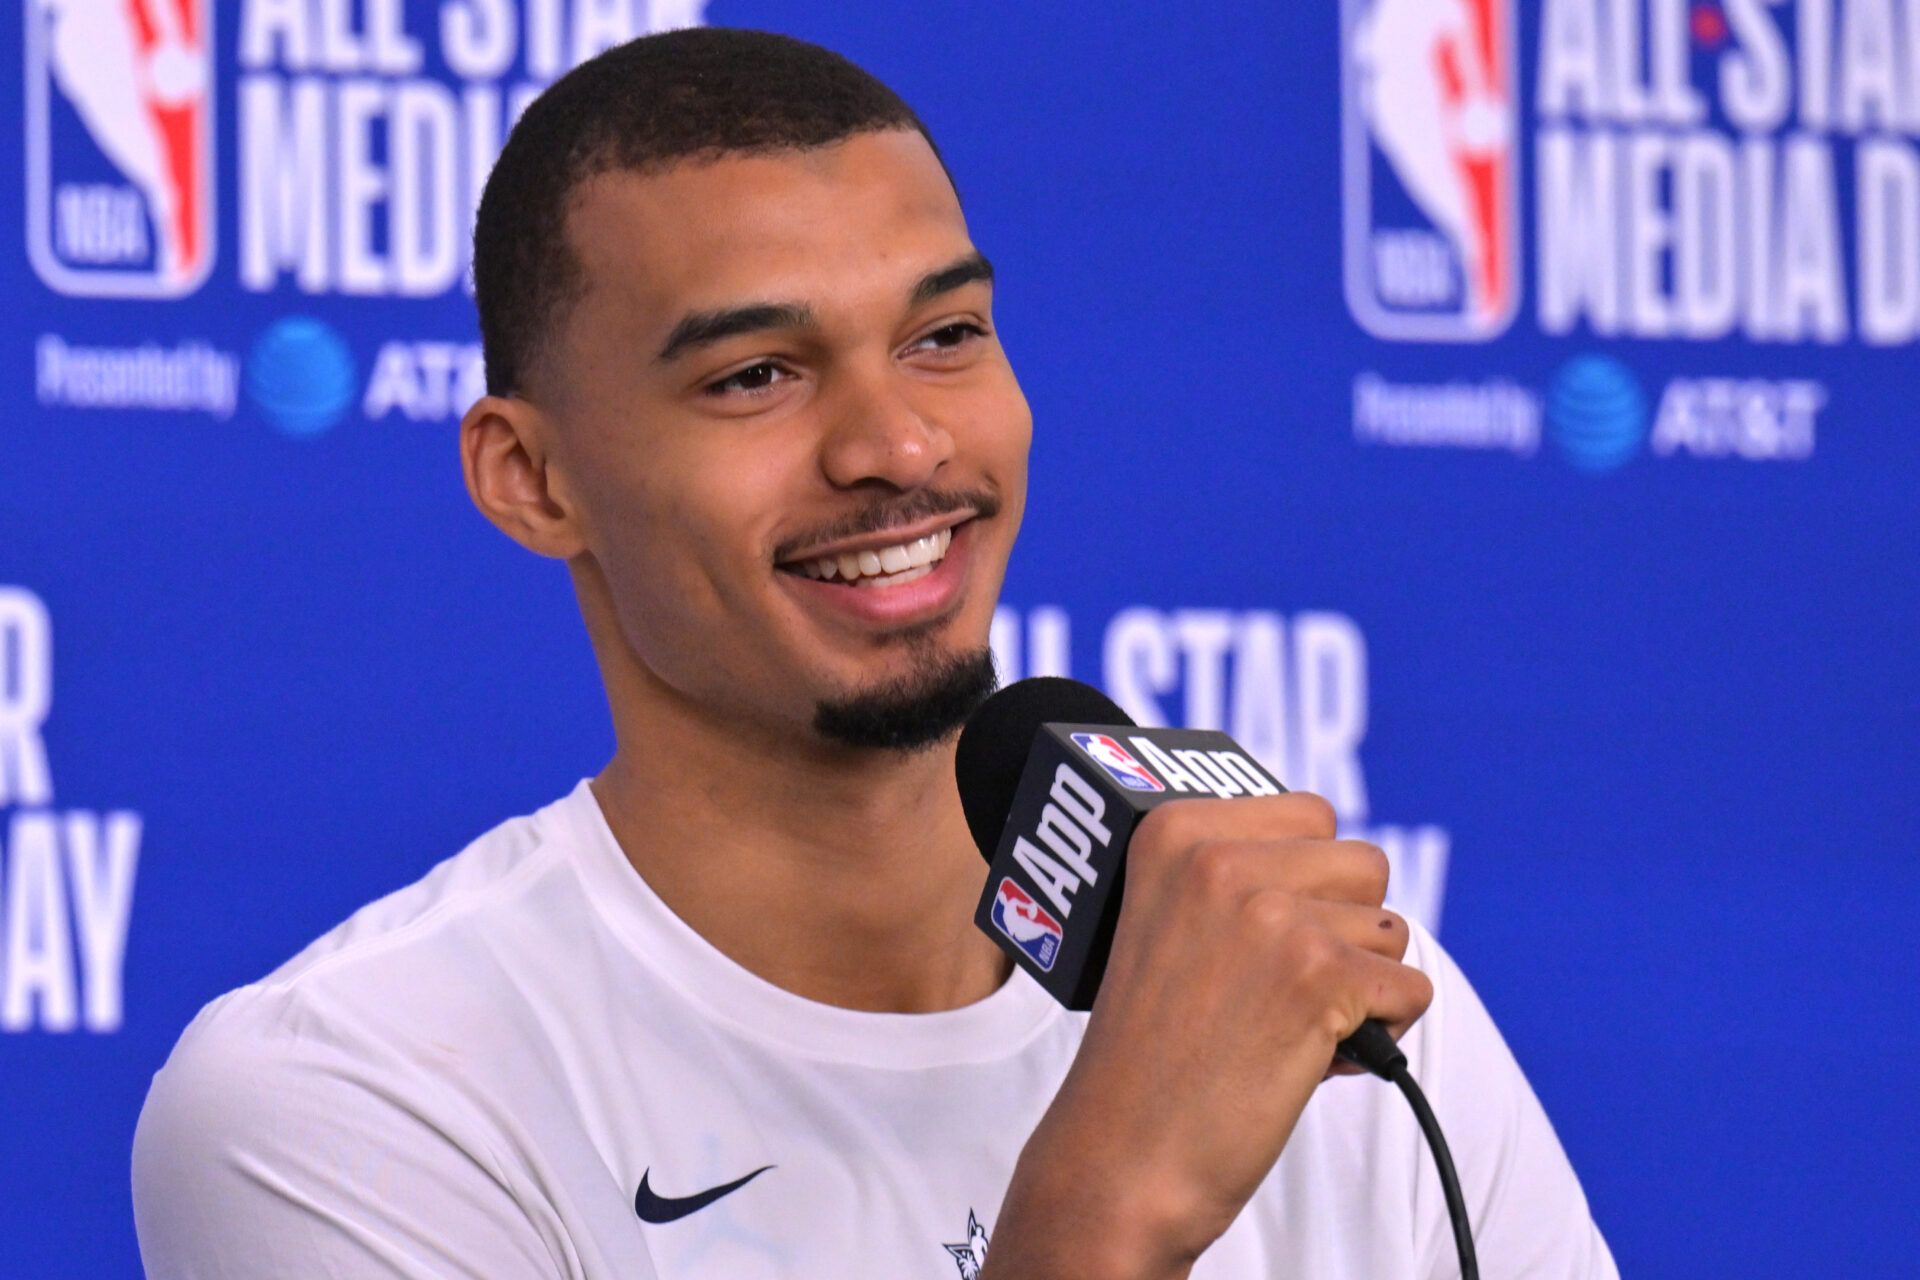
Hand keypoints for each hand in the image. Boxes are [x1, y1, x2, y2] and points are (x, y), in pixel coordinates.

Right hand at [981, 794, 1432, 1279]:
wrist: (1123, 1157)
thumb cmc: (1148, 1053)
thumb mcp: (1160, 922)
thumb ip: (1230, 872)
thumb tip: (1335, 858)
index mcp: (1171, 832)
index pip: (1309, 813)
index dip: (1307, 882)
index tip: (1261, 937)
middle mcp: (1219, 859)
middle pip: (1363, 862)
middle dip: (1345, 928)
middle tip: (1282, 987)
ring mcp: (1269, 915)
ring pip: (1390, 928)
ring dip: (1362, 983)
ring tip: (1291, 1025)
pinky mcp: (1317, 976)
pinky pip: (1409, 991)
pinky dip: (1381, 1035)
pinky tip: (1315, 1059)